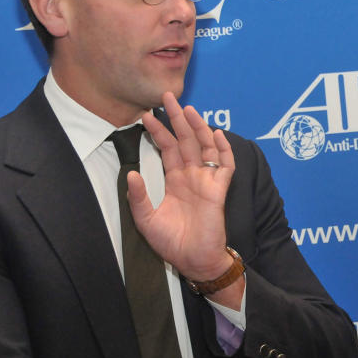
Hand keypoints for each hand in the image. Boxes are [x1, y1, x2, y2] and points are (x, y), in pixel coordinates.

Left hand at [126, 92, 235, 280]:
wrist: (193, 261)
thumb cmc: (172, 243)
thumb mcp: (146, 220)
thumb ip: (139, 197)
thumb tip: (132, 174)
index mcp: (175, 180)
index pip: (167, 148)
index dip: (158, 131)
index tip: (146, 114)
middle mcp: (191, 176)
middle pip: (186, 140)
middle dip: (177, 118)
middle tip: (167, 96)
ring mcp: (206, 181)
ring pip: (205, 147)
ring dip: (199, 127)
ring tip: (189, 109)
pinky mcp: (219, 190)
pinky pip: (225, 166)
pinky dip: (223, 150)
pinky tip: (216, 134)